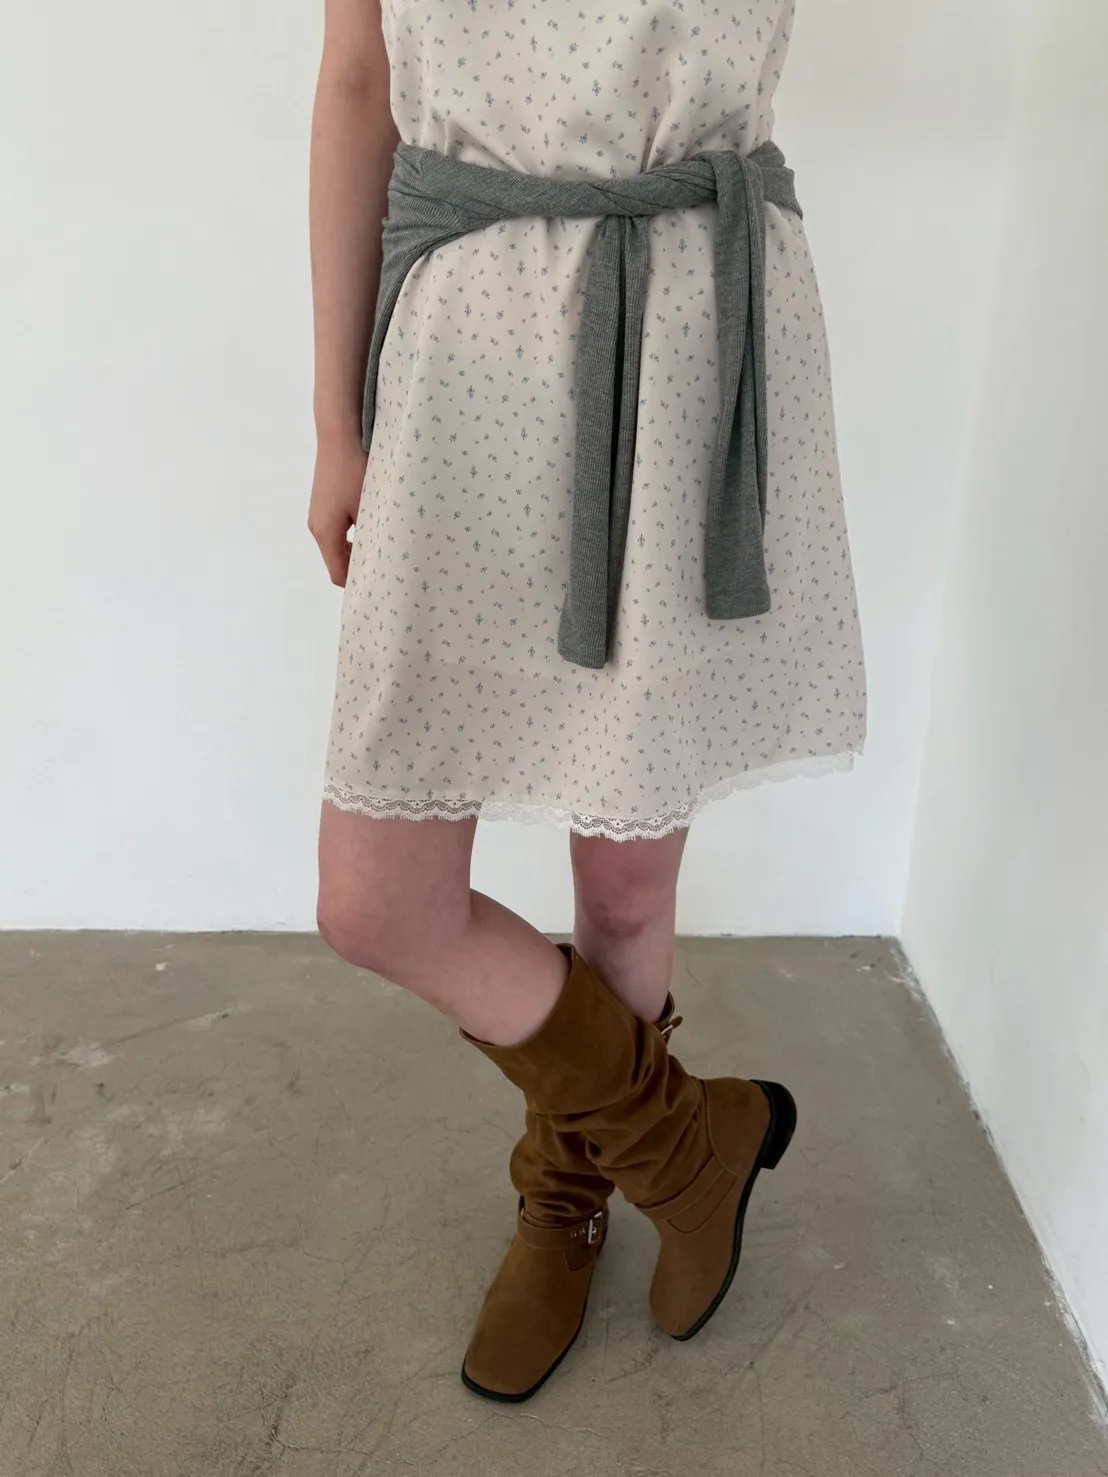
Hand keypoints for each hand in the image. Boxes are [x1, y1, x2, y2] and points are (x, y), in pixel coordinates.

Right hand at [308, 429, 368, 586]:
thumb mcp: (369, 507)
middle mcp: (316, 527)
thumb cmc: (355, 470)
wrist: (338, 433)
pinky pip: (336, 530)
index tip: (380, 586)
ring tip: (382, 548)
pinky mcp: (322, 502)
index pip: (338, 575)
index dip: (357, 585)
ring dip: (356, 551)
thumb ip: (371, 537)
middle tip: (386, 570)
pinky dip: (351, 537)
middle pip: (336, 562)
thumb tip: (380, 560)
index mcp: (325, 533)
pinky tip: (370, 528)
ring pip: (336, 546)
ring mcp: (316, 514)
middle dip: (358, 568)